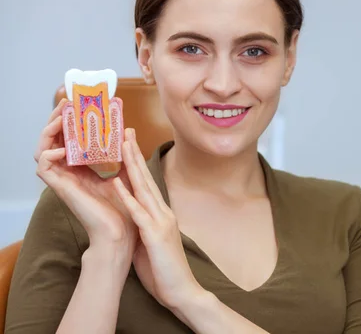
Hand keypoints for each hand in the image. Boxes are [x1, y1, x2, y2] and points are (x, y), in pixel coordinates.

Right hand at [34, 99, 137, 262]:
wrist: (123, 231)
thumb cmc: (124, 206)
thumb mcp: (124, 172)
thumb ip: (122, 152)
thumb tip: (126, 129)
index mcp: (82, 166)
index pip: (67, 137)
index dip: (69, 119)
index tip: (78, 101)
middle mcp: (69, 171)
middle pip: (52, 139)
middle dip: (56, 118)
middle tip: (66, 104)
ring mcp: (63, 179)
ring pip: (41, 149)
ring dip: (48, 130)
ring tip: (61, 119)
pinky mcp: (61, 188)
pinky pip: (43, 166)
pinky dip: (49, 153)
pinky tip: (64, 148)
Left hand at [114, 129, 201, 309]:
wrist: (182, 291)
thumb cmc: (164, 270)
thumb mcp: (151, 241)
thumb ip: (142, 225)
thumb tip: (130, 216)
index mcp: (161, 214)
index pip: (146, 182)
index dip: (135, 162)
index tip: (126, 143)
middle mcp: (163, 212)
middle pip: (146, 178)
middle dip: (133, 153)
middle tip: (125, 131)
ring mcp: (161, 222)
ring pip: (143, 188)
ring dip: (131, 166)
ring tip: (120, 145)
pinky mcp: (156, 235)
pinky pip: (139, 213)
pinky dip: (128, 197)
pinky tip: (118, 183)